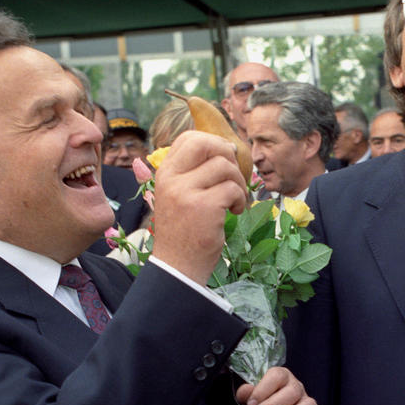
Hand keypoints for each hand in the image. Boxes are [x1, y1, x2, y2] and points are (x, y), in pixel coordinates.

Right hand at [150, 131, 247, 283]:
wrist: (178, 265)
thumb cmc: (184, 231)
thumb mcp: (179, 195)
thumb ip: (192, 172)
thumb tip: (228, 146)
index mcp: (165, 173)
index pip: (189, 138)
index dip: (213, 143)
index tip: (223, 160)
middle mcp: (172, 179)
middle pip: (206, 143)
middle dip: (228, 154)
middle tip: (232, 175)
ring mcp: (186, 192)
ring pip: (224, 166)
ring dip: (238, 183)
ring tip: (233, 200)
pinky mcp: (203, 207)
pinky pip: (232, 189)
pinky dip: (239, 200)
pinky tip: (233, 212)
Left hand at [235, 367, 317, 404]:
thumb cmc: (257, 404)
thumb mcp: (248, 397)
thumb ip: (246, 393)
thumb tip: (246, 390)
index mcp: (282, 376)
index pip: (277, 376)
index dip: (263, 389)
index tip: (251, 403)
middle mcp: (297, 387)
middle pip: (293, 391)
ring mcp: (306, 404)